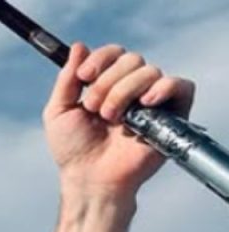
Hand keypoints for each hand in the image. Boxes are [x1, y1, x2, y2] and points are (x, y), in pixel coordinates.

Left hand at [43, 43, 195, 199]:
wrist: (89, 179)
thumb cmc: (73, 150)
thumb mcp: (58, 111)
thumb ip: (67, 79)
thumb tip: (79, 46)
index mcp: (107, 84)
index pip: (114, 53)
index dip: (100, 59)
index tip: (84, 77)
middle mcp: (131, 90)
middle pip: (131, 59)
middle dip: (107, 82)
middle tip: (94, 109)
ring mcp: (152, 102)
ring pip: (149, 71)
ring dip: (124, 92)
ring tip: (111, 118)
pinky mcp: (171, 117)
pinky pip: (181, 86)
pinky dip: (164, 87)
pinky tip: (146, 102)